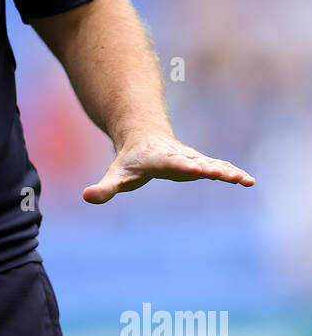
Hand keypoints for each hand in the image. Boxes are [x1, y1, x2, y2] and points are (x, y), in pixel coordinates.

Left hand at [82, 134, 254, 204]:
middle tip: (227, 175)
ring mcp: (192, 159)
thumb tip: (87, 197)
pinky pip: (218, 168)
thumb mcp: (115, 175)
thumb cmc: (130, 160)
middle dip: (212, 169)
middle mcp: (179, 156)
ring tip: (246, 180)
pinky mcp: (200, 164)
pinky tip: (248, 181)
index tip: (195, 168)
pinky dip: (232, 173)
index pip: (171, 162)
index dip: (182, 165)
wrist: (144, 137)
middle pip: (197, 162)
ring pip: (212, 164)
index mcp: (159, 158)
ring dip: (228, 172)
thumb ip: (104, 188)